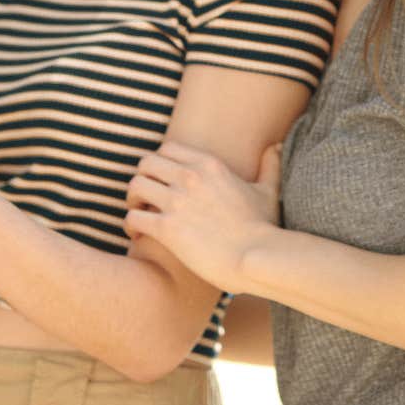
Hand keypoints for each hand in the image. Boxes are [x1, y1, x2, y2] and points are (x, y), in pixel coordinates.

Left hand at [124, 141, 281, 292]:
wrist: (256, 257)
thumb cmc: (263, 228)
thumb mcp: (268, 190)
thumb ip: (270, 165)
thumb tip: (275, 147)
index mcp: (209, 164)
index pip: (167, 149)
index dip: (159, 164)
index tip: (162, 180)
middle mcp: (189, 177)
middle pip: (145, 164)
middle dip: (142, 179)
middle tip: (145, 198)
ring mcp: (176, 201)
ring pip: (134, 187)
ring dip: (133, 201)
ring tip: (140, 215)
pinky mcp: (166, 228)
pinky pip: (132, 218)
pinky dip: (130, 227)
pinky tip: (138, 237)